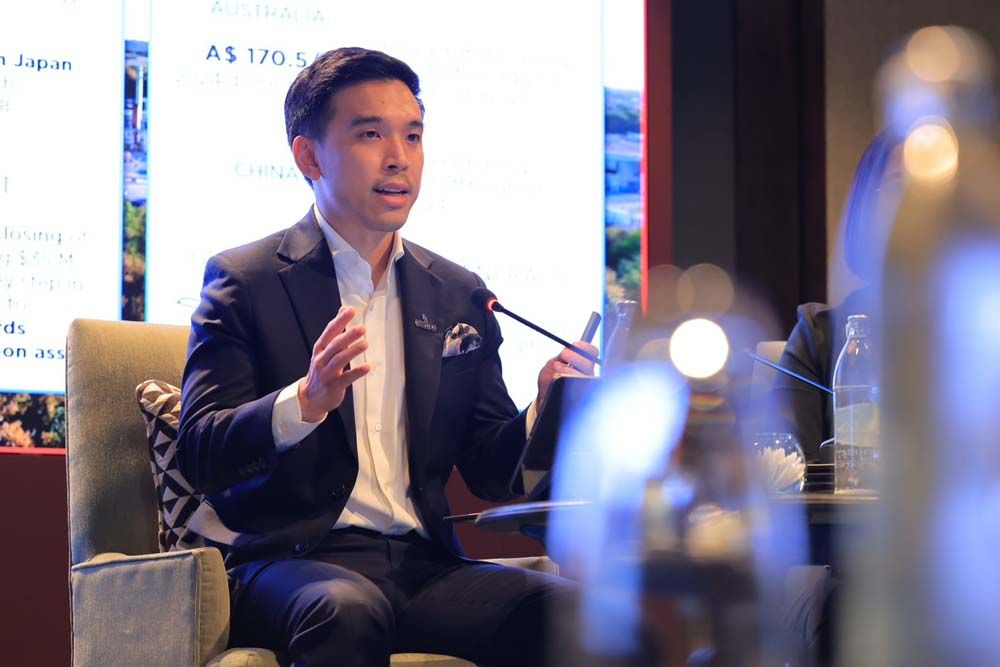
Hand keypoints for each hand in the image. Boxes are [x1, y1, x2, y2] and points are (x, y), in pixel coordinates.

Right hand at [298, 306, 369, 422]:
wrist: (310, 397)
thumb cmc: (321, 370)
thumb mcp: (325, 349)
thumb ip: (336, 330)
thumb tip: (344, 309)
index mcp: (320, 349)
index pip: (329, 331)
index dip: (340, 321)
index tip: (350, 310)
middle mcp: (321, 359)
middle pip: (335, 345)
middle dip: (348, 336)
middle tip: (362, 328)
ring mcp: (326, 373)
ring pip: (339, 360)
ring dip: (352, 351)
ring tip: (365, 344)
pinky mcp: (334, 386)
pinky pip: (346, 378)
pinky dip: (357, 372)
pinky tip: (367, 367)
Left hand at [536, 341, 597, 410]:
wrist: (543, 396)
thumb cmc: (549, 379)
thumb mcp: (554, 363)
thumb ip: (564, 355)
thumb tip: (570, 347)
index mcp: (583, 364)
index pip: (593, 353)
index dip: (586, 347)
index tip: (574, 344)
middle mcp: (587, 375)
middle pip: (589, 364)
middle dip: (576, 357)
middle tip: (564, 354)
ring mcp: (584, 386)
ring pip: (584, 376)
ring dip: (569, 369)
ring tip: (557, 367)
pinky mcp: (579, 396)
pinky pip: (578, 388)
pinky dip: (567, 380)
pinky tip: (558, 378)